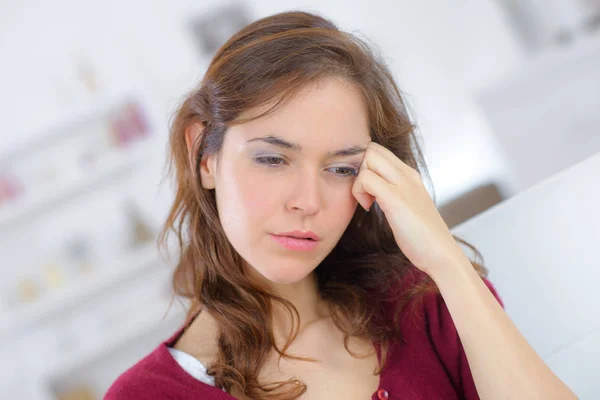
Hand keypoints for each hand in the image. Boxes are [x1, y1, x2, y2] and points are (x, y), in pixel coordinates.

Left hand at [352, 142, 465, 275]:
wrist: (441, 254)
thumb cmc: (423, 237)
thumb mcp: (408, 206)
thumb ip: (394, 193)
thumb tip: (373, 191)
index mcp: (410, 176)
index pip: (381, 151)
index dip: (366, 166)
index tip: (367, 189)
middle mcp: (407, 175)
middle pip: (373, 149)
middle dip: (360, 168)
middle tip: (364, 192)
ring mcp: (403, 185)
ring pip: (368, 158)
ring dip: (359, 180)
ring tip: (367, 201)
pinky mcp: (396, 199)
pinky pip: (367, 179)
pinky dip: (359, 192)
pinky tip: (368, 208)